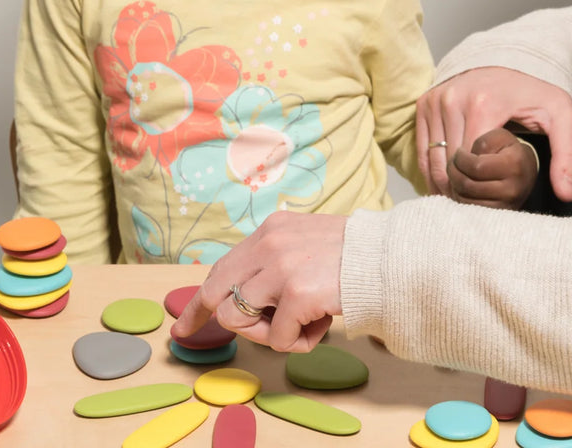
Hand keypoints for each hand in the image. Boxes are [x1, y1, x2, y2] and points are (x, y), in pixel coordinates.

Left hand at [170, 212, 344, 352]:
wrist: (387, 259)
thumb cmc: (351, 257)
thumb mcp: (303, 244)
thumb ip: (273, 262)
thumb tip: (242, 300)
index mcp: (270, 230)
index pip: (221, 267)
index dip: (200, 299)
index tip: (184, 324)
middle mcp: (269, 243)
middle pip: (216, 292)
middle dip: (205, 319)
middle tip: (193, 336)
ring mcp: (280, 268)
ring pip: (238, 319)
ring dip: (265, 333)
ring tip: (298, 324)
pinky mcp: (296, 294)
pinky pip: (277, 339)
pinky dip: (296, 342)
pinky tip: (319, 326)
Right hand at [417, 67, 571, 201]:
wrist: (509, 61)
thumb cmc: (535, 95)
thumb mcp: (563, 119)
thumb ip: (568, 156)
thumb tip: (566, 194)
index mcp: (484, 105)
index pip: (474, 165)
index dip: (486, 186)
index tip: (499, 195)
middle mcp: (454, 99)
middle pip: (451, 165)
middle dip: (465, 188)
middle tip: (481, 201)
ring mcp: (436, 100)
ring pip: (433, 160)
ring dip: (446, 183)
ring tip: (466, 194)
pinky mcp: (425, 102)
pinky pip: (422, 149)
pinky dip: (432, 170)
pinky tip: (449, 181)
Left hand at [447, 128, 538, 209]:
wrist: (526, 172)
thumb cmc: (509, 151)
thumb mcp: (500, 137)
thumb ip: (483, 143)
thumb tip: (466, 160)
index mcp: (513, 165)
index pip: (476, 166)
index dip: (461, 159)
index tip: (459, 152)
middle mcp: (511, 189)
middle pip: (468, 185)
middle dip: (453, 171)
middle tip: (452, 163)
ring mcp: (505, 206)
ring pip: (465, 199)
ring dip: (454, 185)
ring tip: (456, 173)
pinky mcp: (498, 214)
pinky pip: (469, 209)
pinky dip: (460, 197)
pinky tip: (461, 185)